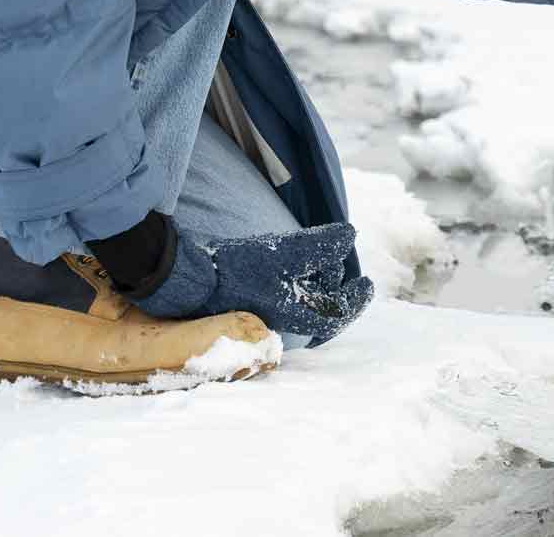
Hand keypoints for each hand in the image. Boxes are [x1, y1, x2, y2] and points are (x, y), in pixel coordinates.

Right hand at [130, 219, 373, 343]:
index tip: (368, 284)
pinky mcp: (247, 298)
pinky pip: (282, 293)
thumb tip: (351, 235)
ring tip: (319, 257)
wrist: (186, 276)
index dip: (355, 301)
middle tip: (338, 263)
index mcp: (292, 315)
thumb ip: (321, 246)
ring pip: (301, 301)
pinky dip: (295, 279)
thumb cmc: (237, 269)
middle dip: (334, 288)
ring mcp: (262, 309)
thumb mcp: (285, 252)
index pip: (335, 317)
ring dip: (315, 281)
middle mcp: (279, 318)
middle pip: (319, 310)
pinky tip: (292, 261)